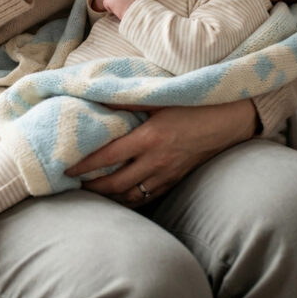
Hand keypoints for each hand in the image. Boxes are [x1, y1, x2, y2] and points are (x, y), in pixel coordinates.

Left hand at [64, 99, 256, 206]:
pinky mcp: (176, 180)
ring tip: (94, 192)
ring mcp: (167, 174)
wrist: (230, 119)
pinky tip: (120, 196)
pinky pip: (149, 196)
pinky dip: (131, 200)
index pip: (107, 157)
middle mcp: (156, 160)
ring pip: (131, 196)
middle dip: (92, 188)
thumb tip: (98, 98)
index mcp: (149, 138)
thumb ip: (128, 101)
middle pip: (115, 184)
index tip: (67, 170)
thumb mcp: (160, 98)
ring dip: (110, 197)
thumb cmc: (194, 104)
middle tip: (75, 185)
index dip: (84, 166)